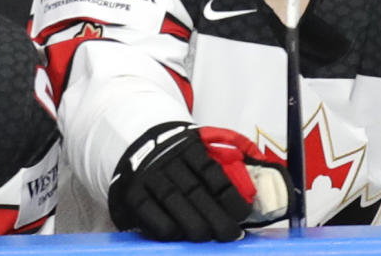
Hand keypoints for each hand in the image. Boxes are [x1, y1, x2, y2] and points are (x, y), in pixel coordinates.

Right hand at [107, 122, 290, 241]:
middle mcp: (169, 159)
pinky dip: (163, 224)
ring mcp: (150, 174)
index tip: (243, 214)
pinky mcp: (134, 191)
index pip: (211, 171)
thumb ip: (214, 170)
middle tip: (230, 234)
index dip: (229, 194)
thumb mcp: (195, 150)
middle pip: (195, 190)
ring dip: (193, 223)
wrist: (138, 143)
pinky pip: (148, 209)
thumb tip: (247, 197)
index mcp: (189, 146)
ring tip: (208, 237)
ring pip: (174, 199)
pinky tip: (176, 234)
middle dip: (215, 215)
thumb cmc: (177, 157)